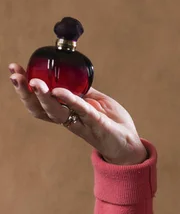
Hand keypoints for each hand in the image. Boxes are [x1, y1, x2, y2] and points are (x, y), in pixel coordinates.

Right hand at [8, 63, 147, 165]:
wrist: (130, 144)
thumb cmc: (112, 123)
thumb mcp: (96, 101)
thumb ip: (82, 90)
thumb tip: (71, 74)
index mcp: (66, 112)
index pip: (39, 100)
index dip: (25, 87)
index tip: (15, 70)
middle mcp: (68, 119)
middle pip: (39, 107)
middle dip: (24, 91)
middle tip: (15, 75)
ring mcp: (81, 123)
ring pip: (55, 111)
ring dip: (42, 97)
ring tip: (34, 82)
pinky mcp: (97, 124)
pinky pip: (82, 111)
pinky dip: (70, 100)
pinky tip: (59, 91)